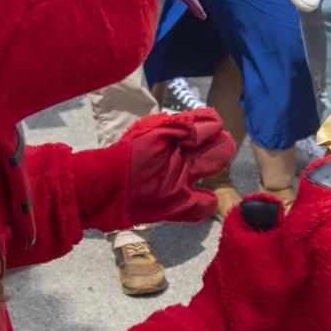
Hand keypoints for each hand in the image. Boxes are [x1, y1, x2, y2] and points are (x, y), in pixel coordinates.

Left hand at [121, 108, 236, 225]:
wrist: (110, 188)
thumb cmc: (132, 155)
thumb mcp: (156, 133)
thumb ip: (183, 126)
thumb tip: (212, 124)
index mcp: (177, 138)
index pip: (208, 126)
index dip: (212, 127)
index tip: (211, 131)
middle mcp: (183, 158)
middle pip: (215, 150)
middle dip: (220, 148)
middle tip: (214, 151)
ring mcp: (181, 182)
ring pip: (210, 174)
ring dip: (215, 170)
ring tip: (209, 170)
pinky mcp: (176, 205)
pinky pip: (201, 206)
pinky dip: (205, 204)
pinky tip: (205, 199)